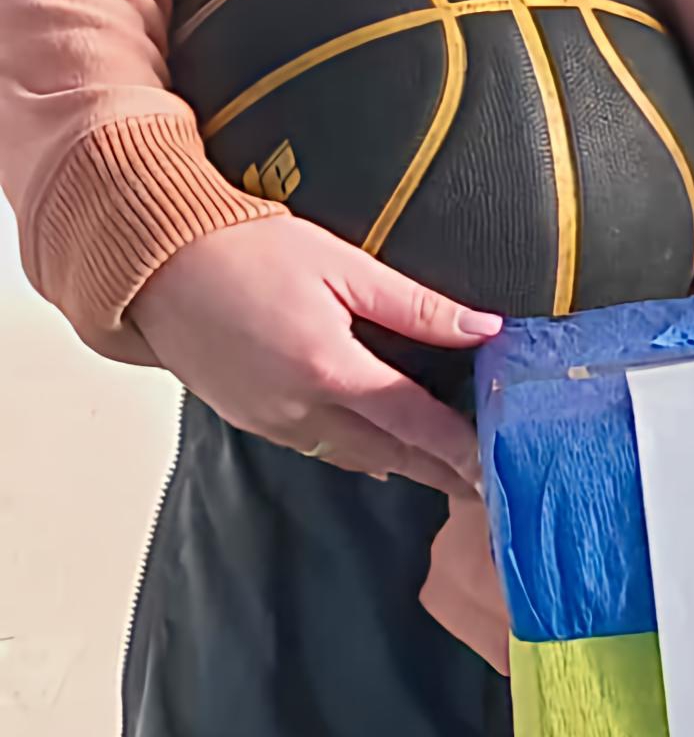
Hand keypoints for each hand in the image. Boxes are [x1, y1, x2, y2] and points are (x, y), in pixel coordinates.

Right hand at [129, 217, 492, 493]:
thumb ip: (416, 305)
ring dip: (397, 466)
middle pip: (387, 452)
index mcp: (331, 369)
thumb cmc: (247, 251)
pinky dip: (353, 454)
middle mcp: (300, 407)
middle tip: (482, 485)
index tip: (495, 465)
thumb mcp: (343, 266)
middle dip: (437, 470)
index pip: (415, 421)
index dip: (459, 448)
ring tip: (442, 473)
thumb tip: (480, 327)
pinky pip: (314, 448)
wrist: (156, 264)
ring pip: (350, 456)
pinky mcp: (247, 419)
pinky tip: (376, 453)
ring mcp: (269, 419)